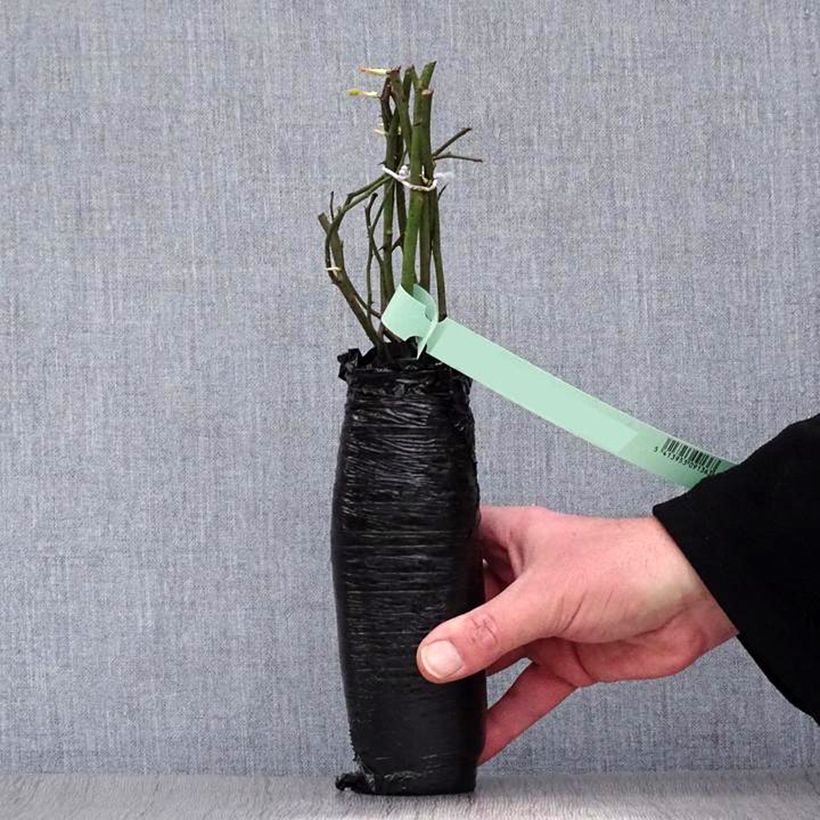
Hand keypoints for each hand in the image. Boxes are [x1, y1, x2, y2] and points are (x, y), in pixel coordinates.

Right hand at [416, 505, 736, 762]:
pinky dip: (505, 717)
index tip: (389, 594)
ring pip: (493, 655)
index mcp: (509, 539)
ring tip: (431, 704)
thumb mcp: (545, 594)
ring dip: (469, 681)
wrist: (696, 598)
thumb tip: (435, 656)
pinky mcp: (563, 658)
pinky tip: (481, 739)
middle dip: (440, 635)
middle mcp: (519, 579)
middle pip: (467, 609)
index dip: (422, 568)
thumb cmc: (629, 563)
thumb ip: (488, 630)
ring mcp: (540, 621)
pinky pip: (525, 692)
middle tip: (402, 661)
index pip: (451, 549)